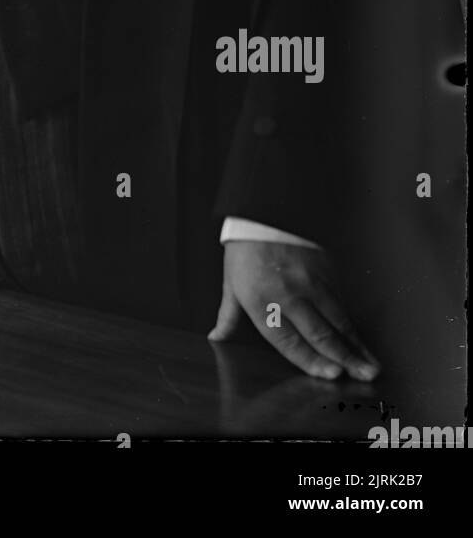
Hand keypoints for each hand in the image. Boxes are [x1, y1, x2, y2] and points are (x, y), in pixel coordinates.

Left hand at [208, 240, 379, 381]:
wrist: (264, 211)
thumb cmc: (245, 250)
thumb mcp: (231, 282)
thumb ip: (229, 316)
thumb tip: (216, 338)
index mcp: (261, 302)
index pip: (289, 341)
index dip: (313, 361)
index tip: (332, 376)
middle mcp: (289, 295)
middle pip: (321, 333)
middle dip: (344, 359)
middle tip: (364, 377)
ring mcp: (311, 282)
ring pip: (338, 320)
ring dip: (357, 345)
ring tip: (372, 366)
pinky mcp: (326, 271)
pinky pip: (342, 302)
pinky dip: (352, 323)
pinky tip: (362, 340)